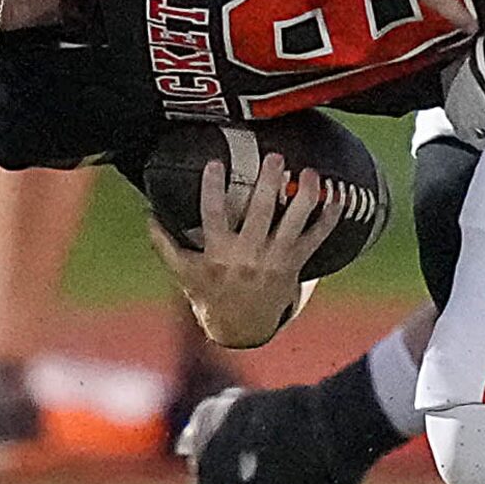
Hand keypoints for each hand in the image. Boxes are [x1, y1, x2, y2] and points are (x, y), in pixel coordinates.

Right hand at [146, 154, 341, 347]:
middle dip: (268, 182)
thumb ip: (165, 242)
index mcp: (218, 254)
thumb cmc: (210, 293)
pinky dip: (330, 218)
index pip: (213, 215)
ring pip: (294, 223)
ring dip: (304, 195)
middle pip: (260, 212)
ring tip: (309, 172)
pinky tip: (337, 196)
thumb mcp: (183, 271)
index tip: (215, 163)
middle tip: (275, 157)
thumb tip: (146, 212)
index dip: (213, 189)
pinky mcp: (296, 264)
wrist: (241, 326)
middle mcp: (248, 255)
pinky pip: (317, 238)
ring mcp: (275, 260)